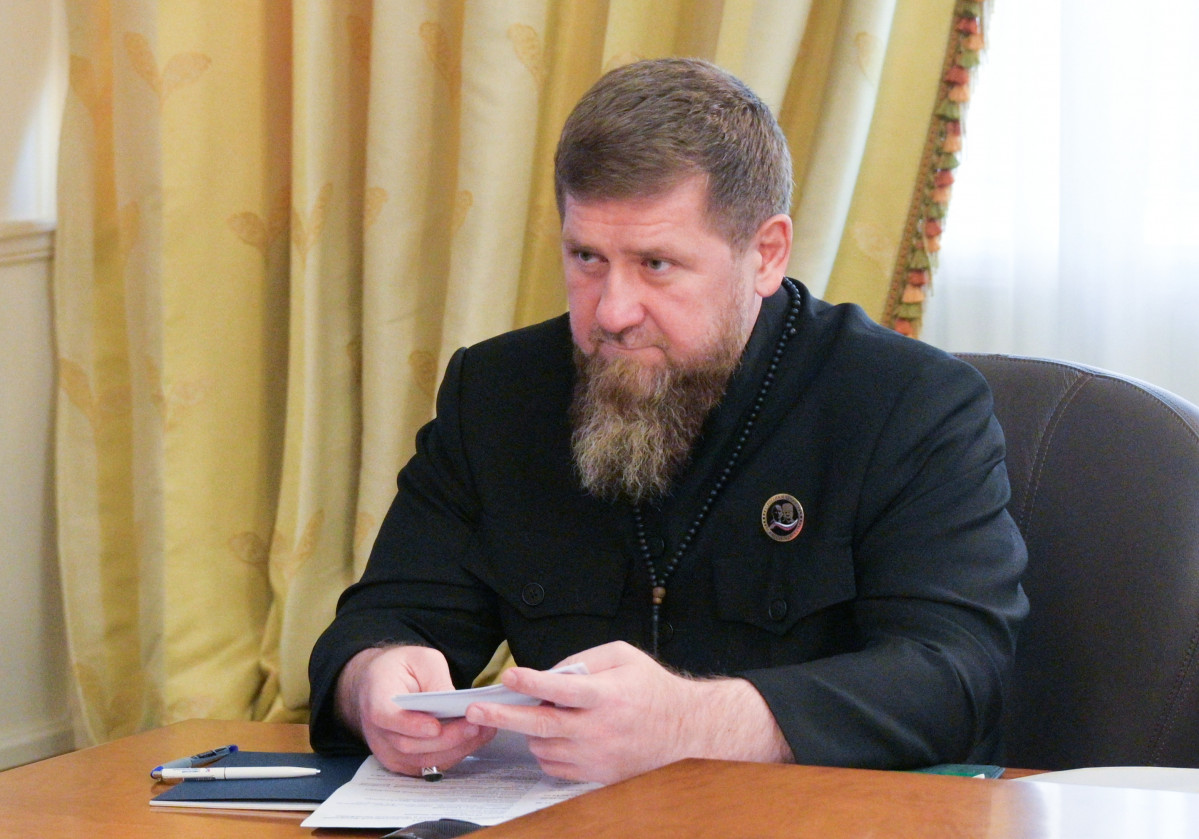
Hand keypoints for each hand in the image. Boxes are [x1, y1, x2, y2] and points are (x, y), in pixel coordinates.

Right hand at [335, 645, 495, 775]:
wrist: (380, 683)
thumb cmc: (401, 668)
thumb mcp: (422, 660)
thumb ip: (437, 681)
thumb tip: (455, 703)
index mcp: (376, 698)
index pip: (387, 717)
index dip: (411, 726)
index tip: (435, 726)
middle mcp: (377, 730)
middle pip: (409, 744)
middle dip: (446, 738)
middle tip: (474, 726)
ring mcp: (388, 750)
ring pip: (421, 760)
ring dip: (455, 749)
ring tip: (482, 732)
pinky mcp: (401, 761)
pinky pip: (427, 766)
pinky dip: (452, 755)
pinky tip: (473, 740)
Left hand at [463, 641, 790, 783]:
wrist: (684, 727)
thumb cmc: (651, 687)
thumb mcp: (622, 656)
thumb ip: (583, 660)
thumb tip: (549, 673)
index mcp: (605, 695)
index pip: (561, 689)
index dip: (532, 683)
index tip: (509, 676)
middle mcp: (599, 729)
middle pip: (541, 726)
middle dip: (503, 717)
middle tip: (476, 710)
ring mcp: (597, 756)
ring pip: (543, 747)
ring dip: (531, 731)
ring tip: (538, 715)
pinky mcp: (597, 775)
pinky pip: (555, 766)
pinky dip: (546, 750)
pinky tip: (556, 735)